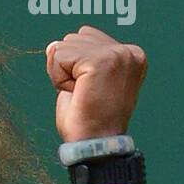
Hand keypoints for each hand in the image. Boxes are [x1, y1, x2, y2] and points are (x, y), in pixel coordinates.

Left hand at [45, 25, 147, 142]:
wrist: (94, 146)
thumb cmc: (89, 123)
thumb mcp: (83, 81)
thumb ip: (74, 59)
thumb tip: (53, 45)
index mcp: (129, 55)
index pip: (86, 37)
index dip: (76, 66)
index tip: (91, 91)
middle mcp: (128, 51)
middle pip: (75, 37)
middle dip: (68, 67)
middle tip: (84, 94)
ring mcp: (117, 54)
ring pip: (65, 45)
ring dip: (63, 73)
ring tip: (81, 94)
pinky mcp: (101, 61)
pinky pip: (59, 56)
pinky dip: (58, 78)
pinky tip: (76, 93)